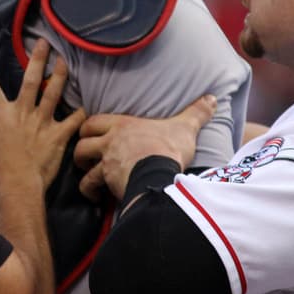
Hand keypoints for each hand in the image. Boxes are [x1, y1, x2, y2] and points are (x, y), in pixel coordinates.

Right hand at [0, 39, 85, 190]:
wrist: (17, 184)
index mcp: (0, 116)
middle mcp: (22, 113)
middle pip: (31, 81)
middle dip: (37, 59)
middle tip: (44, 43)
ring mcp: (42, 123)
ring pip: (52, 93)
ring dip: (59, 75)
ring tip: (64, 61)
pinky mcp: (58, 136)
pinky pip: (72, 121)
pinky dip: (79, 114)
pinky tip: (84, 107)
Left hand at [73, 95, 216, 200]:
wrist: (162, 170)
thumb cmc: (171, 148)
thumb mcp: (185, 127)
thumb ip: (196, 112)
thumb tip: (213, 98)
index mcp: (123, 125)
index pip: (94, 121)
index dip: (89, 128)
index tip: (90, 134)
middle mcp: (110, 140)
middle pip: (82, 141)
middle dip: (81, 149)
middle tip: (87, 157)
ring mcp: (106, 159)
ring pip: (81, 161)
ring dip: (82, 170)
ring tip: (89, 178)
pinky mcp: (107, 178)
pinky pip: (89, 184)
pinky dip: (88, 190)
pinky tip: (94, 196)